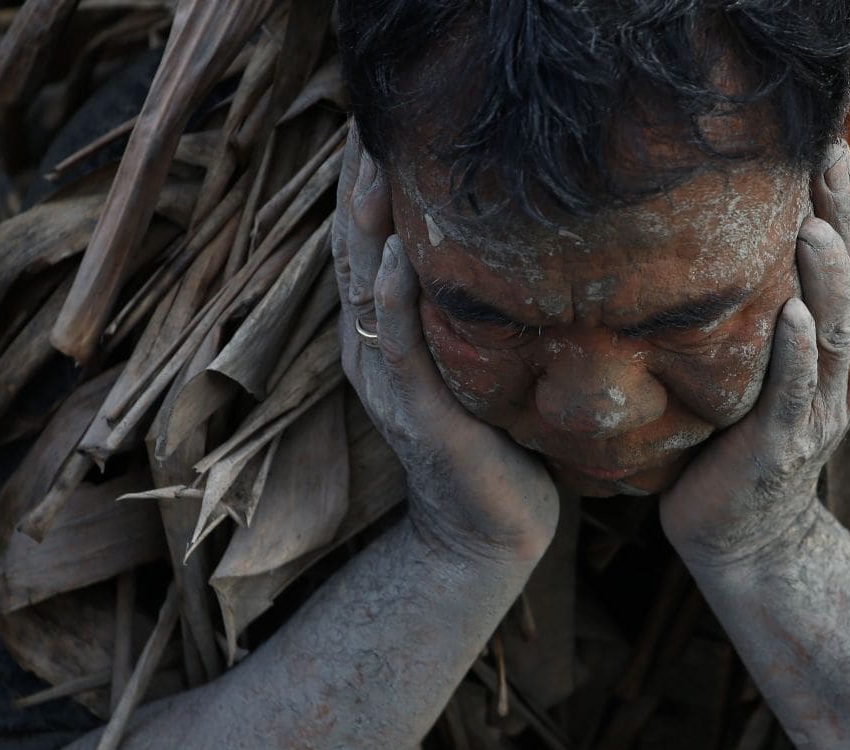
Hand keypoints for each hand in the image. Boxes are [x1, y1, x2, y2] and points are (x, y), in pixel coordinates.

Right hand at [334, 124, 559, 565]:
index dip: (364, 180)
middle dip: (359, 183)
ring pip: (364, 288)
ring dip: (366, 224)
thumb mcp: (475, 357)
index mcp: (383, 332)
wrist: (491, 532)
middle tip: (368, 117)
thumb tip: (497, 237)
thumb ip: (464, 303)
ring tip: (375, 161)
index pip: (364, 239)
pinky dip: (394, 297)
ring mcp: (390, 383)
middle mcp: (373, 349)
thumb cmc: (493, 440)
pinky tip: (398, 251)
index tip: (380, 118)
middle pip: (352, 249)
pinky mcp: (420, 415)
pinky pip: (399, 348)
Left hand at [660, 147, 849, 573]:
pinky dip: (796, 356)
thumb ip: (780, 303)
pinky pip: (794, 396)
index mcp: (848, 346)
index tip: (833, 147)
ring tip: (814, 229)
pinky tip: (791, 317)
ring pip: (836, 335)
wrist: (742, 531)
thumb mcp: (772, 359)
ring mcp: (820, 411)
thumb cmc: (747, 434)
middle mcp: (846, 373)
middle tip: (829, 161)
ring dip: (828, 281)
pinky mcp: (782, 446)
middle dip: (847, 223)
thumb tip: (761, 226)